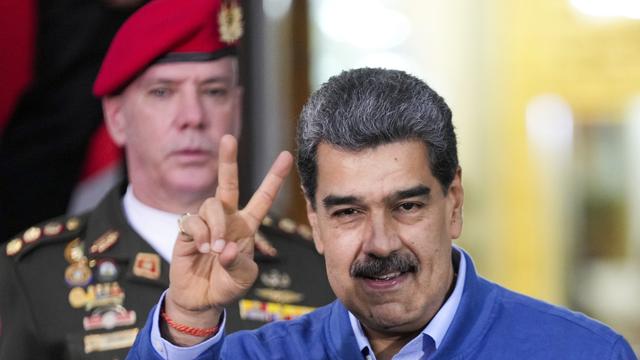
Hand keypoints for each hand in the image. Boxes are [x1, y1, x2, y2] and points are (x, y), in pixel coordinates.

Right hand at [164, 135, 292, 343]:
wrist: (202, 299)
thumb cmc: (227, 285)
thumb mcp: (243, 278)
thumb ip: (239, 264)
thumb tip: (225, 247)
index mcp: (247, 225)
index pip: (263, 198)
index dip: (274, 178)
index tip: (286, 156)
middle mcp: (227, 219)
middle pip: (227, 184)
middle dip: (228, 161)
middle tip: (228, 139)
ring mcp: (206, 223)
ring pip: (211, 205)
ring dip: (215, 226)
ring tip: (214, 250)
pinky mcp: (187, 231)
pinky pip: (192, 221)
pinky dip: (199, 235)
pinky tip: (202, 250)